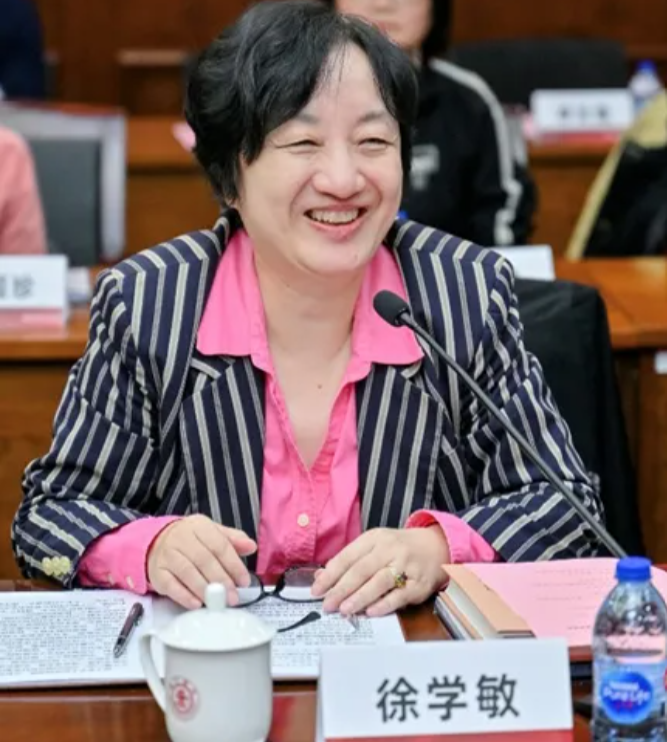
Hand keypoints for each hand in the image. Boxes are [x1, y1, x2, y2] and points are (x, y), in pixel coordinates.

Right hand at [147, 515, 256, 609]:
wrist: (156, 541)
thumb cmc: (191, 540)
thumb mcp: (213, 533)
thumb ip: (233, 540)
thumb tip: (251, 546)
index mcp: (199, 526)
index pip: (219, 545)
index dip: (233, 564)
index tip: (244, 581)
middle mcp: (181, 538)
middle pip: (204, 560)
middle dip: (221, 580)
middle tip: (232, 596)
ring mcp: (167, 555)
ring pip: (188, 572)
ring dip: (205, 590)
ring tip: (218, 602)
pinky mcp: (157, 572)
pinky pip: (170, 585)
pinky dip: (184, 596)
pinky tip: (196, 603)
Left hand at [311, 526, 449, 617]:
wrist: (436, 546)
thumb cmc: (398, 549)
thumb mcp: (374, 546)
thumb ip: (349, 561)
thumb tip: (321, 577)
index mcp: (374, 538)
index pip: (348, 556)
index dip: (330, 574)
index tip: (316, 590)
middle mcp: (390, 549)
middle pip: (361, 569)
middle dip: (341, 589)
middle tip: (327, 604)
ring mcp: (406, 565)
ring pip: (379, 581)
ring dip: (360, 597)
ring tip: (344, 610)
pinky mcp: (419, 583)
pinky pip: (400, 595)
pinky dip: (384, 604)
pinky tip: (370, 612)